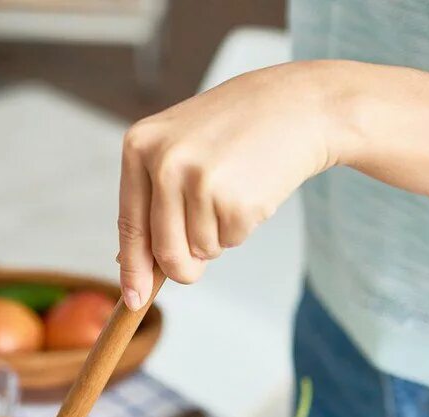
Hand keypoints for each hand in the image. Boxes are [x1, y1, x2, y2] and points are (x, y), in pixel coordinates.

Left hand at [116, 61, 346, 308]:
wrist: (299, 105)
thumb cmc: (236, 128)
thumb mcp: (180, 145)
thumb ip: (152, 197)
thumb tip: (130, 261)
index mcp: (140, 146)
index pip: (129, 223)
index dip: (133, 268)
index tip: (133, 300)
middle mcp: (163, 162)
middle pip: (163, 251)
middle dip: (184, 265)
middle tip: (202, 254)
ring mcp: (199, 181)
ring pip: (199, 250)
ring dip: (218, 236)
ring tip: (233, 191)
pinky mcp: (235, 200)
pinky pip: (231, 242)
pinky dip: (243, 228)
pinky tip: (252, 189)